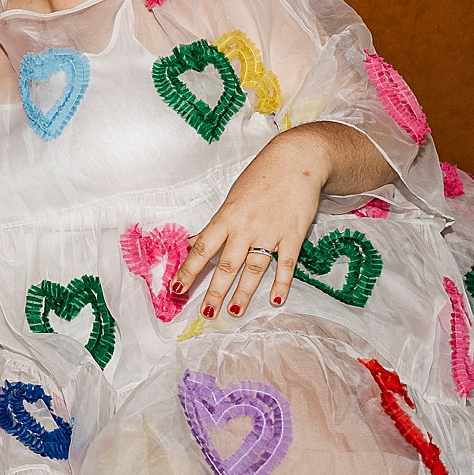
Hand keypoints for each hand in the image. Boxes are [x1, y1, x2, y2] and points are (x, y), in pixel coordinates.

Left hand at [173, 132, 327, 320]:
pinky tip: (275, 299)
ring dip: (244, 293)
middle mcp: (245, 227)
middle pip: (226, 265)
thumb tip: (194, 243)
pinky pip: (285, 264)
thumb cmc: (261, 177)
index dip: (188, 271)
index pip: (202, 248)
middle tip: (206, 314)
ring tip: (234, 312)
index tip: (176, 290)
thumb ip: (217, 224)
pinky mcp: (293, 234)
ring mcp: (270, 232)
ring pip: (254, 268)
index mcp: (226, 216)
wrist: (296, 160)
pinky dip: (281, 283)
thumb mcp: (232, 198)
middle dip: (214, 291)